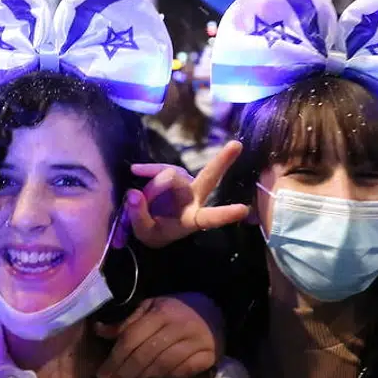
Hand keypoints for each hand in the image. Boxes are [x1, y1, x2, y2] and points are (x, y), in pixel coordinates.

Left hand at [93, 293, 221, 377]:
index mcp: (162, 312)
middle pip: (145, 355)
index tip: (102, 374)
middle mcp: (179, 327)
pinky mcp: (208, 357)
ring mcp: (196, 343)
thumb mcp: (151, 307)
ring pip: (162, 367)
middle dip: (124, 373)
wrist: (215, 311)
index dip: (115, 358)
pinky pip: (181, 373)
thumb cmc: (177, 310)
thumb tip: (98, 330)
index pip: (132, 338)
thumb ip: (127, 322)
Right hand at [126, 141, 249, 247]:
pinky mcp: (174, 175)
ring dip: (153, 186)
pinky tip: (136, 170)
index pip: (210, 218)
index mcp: (192, 219)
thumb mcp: (145, 233)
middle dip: (222, 161)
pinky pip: (162, 168)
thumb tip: (134, 194)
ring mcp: (186, 184)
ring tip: (138, 201)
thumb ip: (139, 216)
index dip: (225, 214)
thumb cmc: (154, 231)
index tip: (243, 210)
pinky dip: (149, 169)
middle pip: (209, 178)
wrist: (149, 223)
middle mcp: (194, 198)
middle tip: (237, 145)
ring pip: (172, 175)